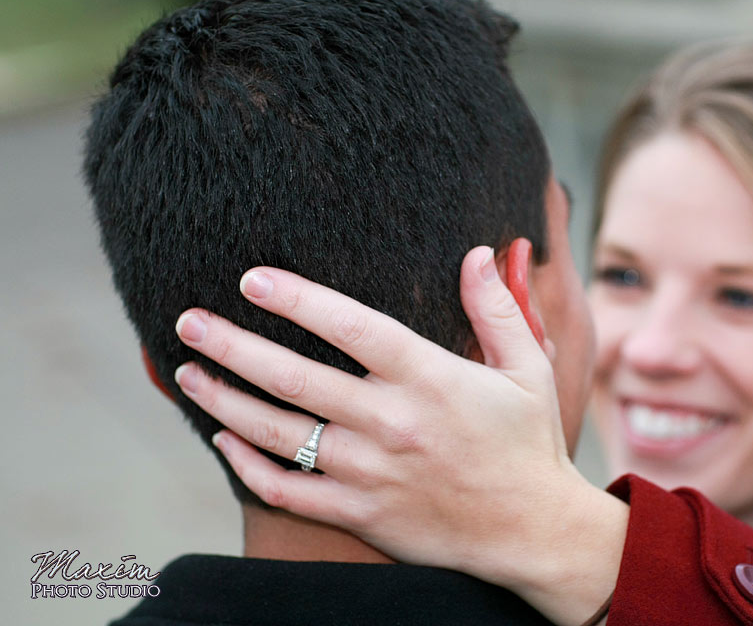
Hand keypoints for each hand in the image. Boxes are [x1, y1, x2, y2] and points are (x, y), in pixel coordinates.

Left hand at [173, 246, 627, 625]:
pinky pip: (287, 492)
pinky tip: (224, 439)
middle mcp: (392, 424)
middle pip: (294, 378)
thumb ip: (497, 308)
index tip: (252, 279)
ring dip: (223, 400)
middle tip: (190, 320)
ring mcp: (370, 474)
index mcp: (431, 379)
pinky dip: (247, 465)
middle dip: (232, 345)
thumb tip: (481, 251)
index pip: (352, 327)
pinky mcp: (361, 515)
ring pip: (278, 433)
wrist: (533, 532)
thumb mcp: (528, 368)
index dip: (298, 299)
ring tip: (187, 373)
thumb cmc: (528, 444)